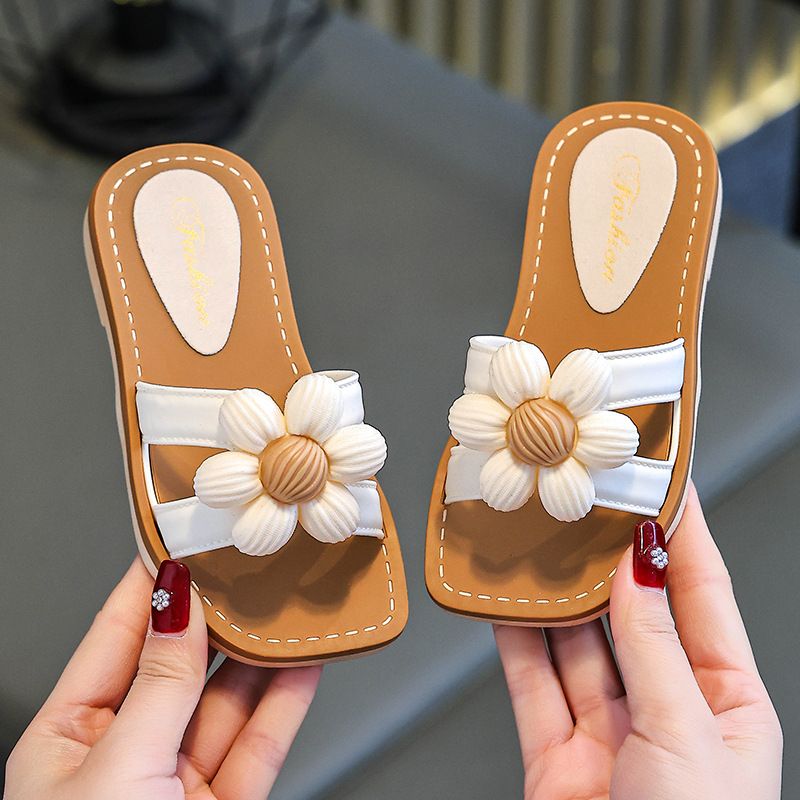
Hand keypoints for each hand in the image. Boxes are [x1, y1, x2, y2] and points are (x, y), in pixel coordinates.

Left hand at [4, 558, 319, 799]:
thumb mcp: (117, 769)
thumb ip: (159, 682)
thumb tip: (176, 601)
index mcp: (68, 734)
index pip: (117, 632)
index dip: (152, 580)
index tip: (186, 533)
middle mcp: (124, 750)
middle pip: (181, 660)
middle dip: (218, 613)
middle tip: (251, 564)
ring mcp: (177, 779)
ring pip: (228, 698)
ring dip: (260, 652)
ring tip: (288, 603)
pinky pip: (261, 740)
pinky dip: (286, 700)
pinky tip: (304, 662)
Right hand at [495, 486, 781, 799]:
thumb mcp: (689, 733)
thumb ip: (653, 646)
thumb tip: (634, 570)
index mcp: (727, 702)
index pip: (702, 595)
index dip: (684, 534)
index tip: (665, 480)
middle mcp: (668, 710)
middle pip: (632, 613)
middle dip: (607, 559)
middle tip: (585, 506)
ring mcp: (611, 732)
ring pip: (577, 643)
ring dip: (556, 596)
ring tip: (538, 544)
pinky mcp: (557, 754)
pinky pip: (533, 682)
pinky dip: (515, 642)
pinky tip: (504, 604)